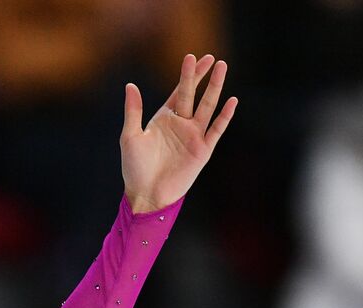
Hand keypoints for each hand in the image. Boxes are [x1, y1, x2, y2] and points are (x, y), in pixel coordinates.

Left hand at [121, 54, 238, 213]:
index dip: (187, 75)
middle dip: (201, 75)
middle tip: (211, 57)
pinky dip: (224, 116)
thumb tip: (130, 85)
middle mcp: (181, 124)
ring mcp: (193, 136)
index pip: (179, 91)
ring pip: (207, 106)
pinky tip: (232, 101)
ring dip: (215, 88)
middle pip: (194, 94)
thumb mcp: (130, 136)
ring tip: (223, 68)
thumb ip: (133, 111)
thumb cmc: (135, 168)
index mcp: (164, 119)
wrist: (147, 195)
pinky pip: (216, 130)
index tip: (193, 57)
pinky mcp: (203, 150)